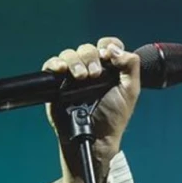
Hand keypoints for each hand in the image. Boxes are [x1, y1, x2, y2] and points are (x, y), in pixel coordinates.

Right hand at [42, 37, 140, 161]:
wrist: (95, 137)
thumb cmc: (113, 116)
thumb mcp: (130, 90)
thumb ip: (130, 66)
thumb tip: (114, 49)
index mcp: (109, 68)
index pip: (107, 45)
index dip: (107, 46)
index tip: (108, 57)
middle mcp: (90, 68)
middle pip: (87, 48)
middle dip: (90, 57)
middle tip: (95, 74)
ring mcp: (73, 75)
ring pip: (69, 54)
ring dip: (75, 62)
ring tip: (80, 77)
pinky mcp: (56, 83)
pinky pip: (51, 65)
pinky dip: (55, 63)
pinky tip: (61, 70)